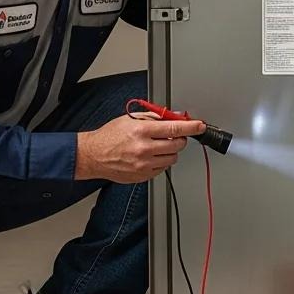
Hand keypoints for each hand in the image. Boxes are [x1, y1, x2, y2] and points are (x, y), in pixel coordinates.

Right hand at [75, 113, 205, 182]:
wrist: (94, 155)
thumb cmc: (110, 136)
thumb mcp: (130, 119)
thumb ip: (154, 117)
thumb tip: (174, 117)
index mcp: (141, 131)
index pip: (174, 129)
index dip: (191, 127)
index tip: (199, 126)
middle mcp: (144, 149)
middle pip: (177, 145)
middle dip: (179, 139)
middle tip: (173, 136)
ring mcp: (143, 165)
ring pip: (172, 159)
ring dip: (170, 152)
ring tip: (158, 146)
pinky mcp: (143, 176)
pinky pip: (162, 169)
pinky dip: (161, 162)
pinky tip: (149, 156)